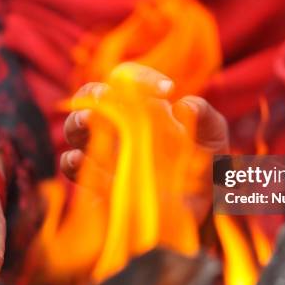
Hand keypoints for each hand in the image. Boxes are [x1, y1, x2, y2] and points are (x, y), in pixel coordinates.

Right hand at [60, 62, 228, 180]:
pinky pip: (74, 169)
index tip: (167, 90)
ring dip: (77, 123)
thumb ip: (205, 116)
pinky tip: (79, 159)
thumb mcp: (213, 136)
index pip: (131, 80)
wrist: (202, 206)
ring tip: (88, 121)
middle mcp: (121, 125)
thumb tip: (183, 105)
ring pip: (77, 130)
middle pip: (91, 99)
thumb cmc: (206, 163)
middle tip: (104, 97)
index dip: (143, 78)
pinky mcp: (98, 184)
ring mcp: (106, 154)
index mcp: (146, 107)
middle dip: (94, 95)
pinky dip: (72, 162)